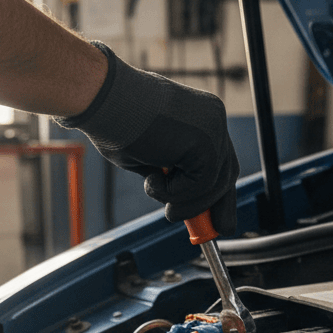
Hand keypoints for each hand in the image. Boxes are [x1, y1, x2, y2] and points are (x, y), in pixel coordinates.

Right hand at [56, 44, 238, 235]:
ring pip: (213, 186)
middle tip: (203, 233)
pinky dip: (174, 193)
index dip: (219, 196)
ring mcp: (213, 128)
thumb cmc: (116, 123)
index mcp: (203, 118)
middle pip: (226, 175)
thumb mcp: (153, 155)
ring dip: (182, 201)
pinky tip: (152, 178)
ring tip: (153, 189)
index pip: (222, 163)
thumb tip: (182, 201)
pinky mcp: (205, 141)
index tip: (219, 223)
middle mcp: (214, 120)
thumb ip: (173, 173)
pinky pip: (199, 186)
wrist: (106, 99)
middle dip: (213, 209)